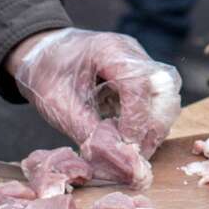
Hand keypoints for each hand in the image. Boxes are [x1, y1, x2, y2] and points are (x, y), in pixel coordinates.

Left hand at [7, 29, 181, 182]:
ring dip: (156, 127)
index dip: (137, 118)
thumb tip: (115, 159)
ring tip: (133, 150)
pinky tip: (131, 138)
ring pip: (168, 95)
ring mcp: (139, 62)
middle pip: (165, 87)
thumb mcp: (57, 103)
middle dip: (155, 125)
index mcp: (108, 49)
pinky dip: (150, 123)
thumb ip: (87, 130)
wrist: (40, 53)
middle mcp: (131, 52)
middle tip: (136, 154)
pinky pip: (159, 101)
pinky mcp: (140, 76)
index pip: (139, 82)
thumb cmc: (45, 72)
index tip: (127, 145)